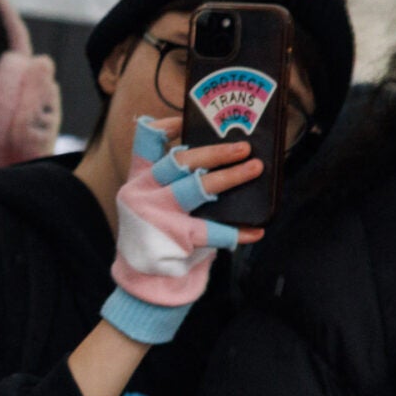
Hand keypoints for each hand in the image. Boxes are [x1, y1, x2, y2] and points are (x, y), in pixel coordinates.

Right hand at [105, 116, 263, 344]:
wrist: (143, 278)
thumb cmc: (157, 233)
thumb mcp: (153, 201)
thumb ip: (172, 180)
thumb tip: (224, 157)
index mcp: (139, 177)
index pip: (147, 141)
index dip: (168, 125)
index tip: (192, 117)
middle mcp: (143, 191)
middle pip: (180, 161)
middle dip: (215, 152)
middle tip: (244, 147)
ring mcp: (158, 214)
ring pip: (197, 187)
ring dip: (230, 177)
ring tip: (255, 168)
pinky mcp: (174, 237)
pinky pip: (213, 230)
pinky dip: (237, 232)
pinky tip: (256, 232)